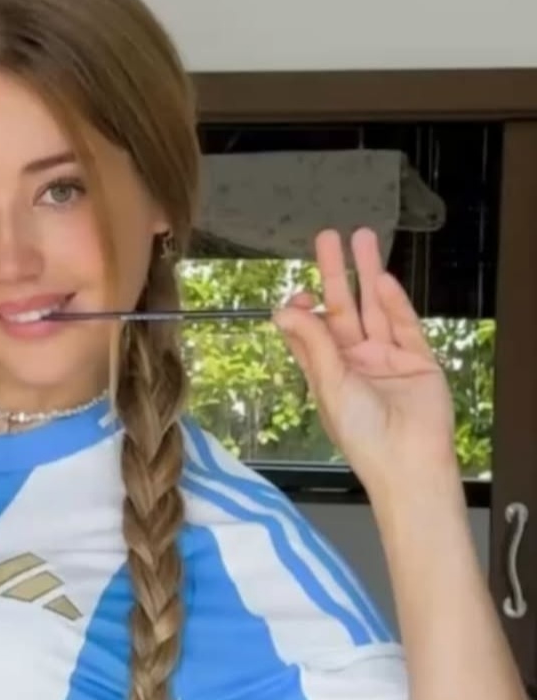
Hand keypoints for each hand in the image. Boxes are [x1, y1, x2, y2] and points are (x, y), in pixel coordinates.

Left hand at [272, 228, 457, 494]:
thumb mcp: (330, 385)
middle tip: (328, 238)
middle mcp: (355, 362)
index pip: (312, 331)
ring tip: (362, 238)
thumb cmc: (363, 436)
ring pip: (374, 307)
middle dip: (336, 274)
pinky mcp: (417, 359)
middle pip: (343, 308)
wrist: (408, 461)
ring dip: (368, 274)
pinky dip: (394, 301)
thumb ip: (313, 344)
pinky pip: (403, 323)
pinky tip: (382, 278)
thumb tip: (283, 310)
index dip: (303, 309)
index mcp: (328, 373)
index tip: (299, 292)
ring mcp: (387, 359)